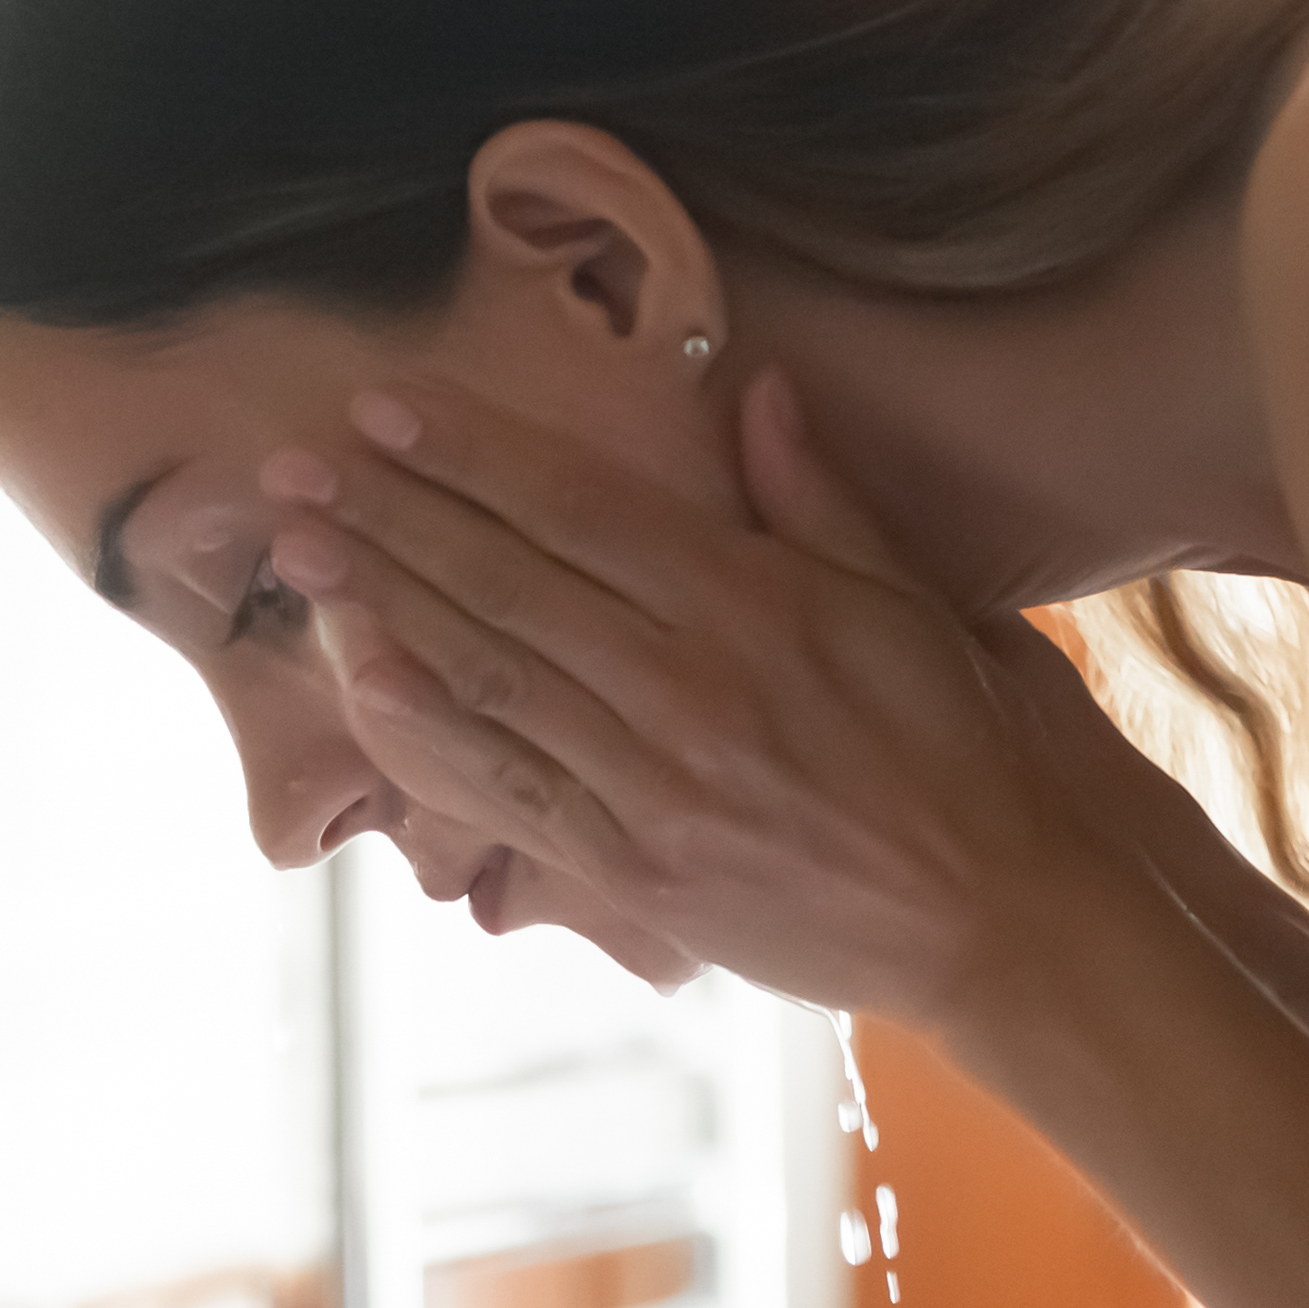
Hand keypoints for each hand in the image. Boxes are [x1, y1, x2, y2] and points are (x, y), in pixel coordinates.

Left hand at [267, 369, 1133, 1021]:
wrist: (1016, 916)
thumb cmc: (981, 753)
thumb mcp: (916, 601)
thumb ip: (819, 499)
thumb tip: (755, 391)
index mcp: (756, 603)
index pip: (579, 508)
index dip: (471, 456)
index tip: (386, 412)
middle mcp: (692, 687)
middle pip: (509, 582)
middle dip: (391, 518)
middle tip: (292, 470)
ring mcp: (659, 786)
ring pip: (494, 678)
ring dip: (387, 608)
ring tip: (304, 554)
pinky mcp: (646, 871)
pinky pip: (517, 793)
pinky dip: (436, 740)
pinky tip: (369, 686)